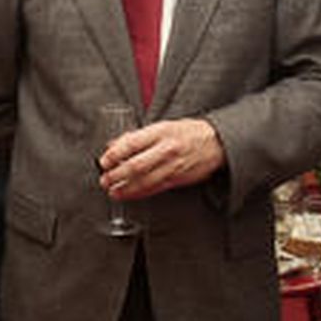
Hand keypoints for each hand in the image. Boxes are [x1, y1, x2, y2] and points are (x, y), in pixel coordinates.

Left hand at [98, 118, 225, 199]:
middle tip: (104, 179)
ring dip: (125, 188)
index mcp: (161, 132)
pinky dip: (138, 193)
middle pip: (135, 166)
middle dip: (116, 175)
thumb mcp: (164, 126)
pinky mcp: (177, 179)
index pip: (132, 143)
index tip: (104, 161)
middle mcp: (166, 149)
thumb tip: (115, 145)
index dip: (115, 154)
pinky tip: (128, 194)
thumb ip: (139, 135)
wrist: (216, 142)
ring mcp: (173, 166)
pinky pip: (154, 188)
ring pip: (144, 181)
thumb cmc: (188, 132)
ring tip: (112, 190)